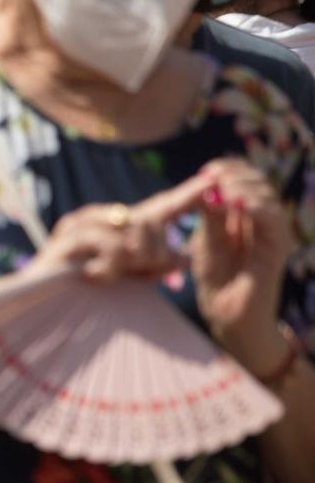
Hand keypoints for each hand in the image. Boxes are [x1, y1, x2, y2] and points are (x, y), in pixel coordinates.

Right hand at [32, 174, 217, 281]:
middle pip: (150, 222)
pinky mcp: (67, 238)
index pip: (160, 206)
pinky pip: (112, 244)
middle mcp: (100, 219)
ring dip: (133, 262)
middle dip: (156, 254)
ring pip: (134, 232)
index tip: (213, 182)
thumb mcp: (130, 278)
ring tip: (109, 276)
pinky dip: (111, 263)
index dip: (186, 195)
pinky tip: (96, 275)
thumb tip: (185, 256)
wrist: (39, 309)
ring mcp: (81, 225)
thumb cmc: (85, 295)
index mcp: (117, 227)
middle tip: (142, 275)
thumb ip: (155, 265)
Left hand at [187, 159, 294, 365]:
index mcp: (243, 214)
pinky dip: (257, 207)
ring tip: (223, 190)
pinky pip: (274, 221)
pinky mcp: (277, 250)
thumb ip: (210, 214)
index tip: (206, 170)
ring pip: (268, 197)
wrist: (226, 313)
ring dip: (243, 187)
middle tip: (212, 178)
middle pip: (258, 182)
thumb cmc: (215, 276)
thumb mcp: (206, 238)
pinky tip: (236, 203)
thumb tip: (208, 182)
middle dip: (234, 175)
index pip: (245, 178)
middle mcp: (261, 220)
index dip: (228, 169)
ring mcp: (271, 234)